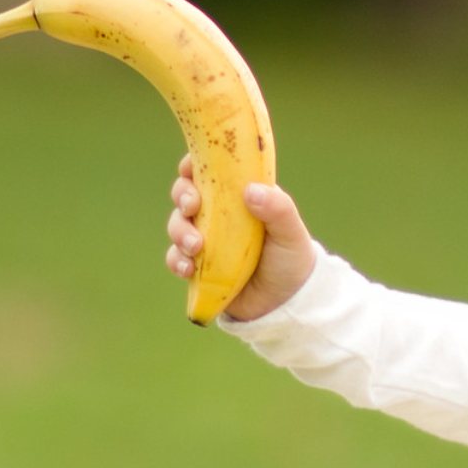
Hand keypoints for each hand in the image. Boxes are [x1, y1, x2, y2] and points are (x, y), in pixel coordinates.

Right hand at [165, 154, 316, 321]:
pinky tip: (188, 268)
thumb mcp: (291, 233)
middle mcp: (218, 214)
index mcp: (239, 196)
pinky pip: (176, 258)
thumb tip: (251, 190)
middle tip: (192, 206)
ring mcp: (205, 239)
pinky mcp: (197, 266)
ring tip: (196, 246)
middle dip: (183, 195)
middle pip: (185, 193)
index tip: (191, 168)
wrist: (287, 303)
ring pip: (177, 224)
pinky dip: (177, 260)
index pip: (210, 170)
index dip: (194, 164)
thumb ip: (278, 209)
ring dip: (179, 231)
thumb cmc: (292, 259)